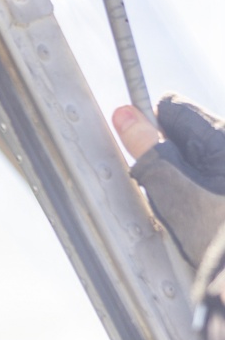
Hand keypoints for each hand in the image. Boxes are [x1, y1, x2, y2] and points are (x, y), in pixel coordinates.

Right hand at [112, 96, 224, 265]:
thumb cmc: (214, 231)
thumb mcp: (171, 188)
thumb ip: (147, 149)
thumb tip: (124, 113)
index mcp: (219, 134)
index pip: (171, 108)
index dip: (150, 129)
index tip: (143, 155)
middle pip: (186, 135)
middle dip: (170, 158)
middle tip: (168, 194)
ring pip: (198, 160)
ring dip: (186, 180)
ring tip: (190, 213)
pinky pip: (210, 180)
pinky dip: (201, 196)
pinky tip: (204, 219)